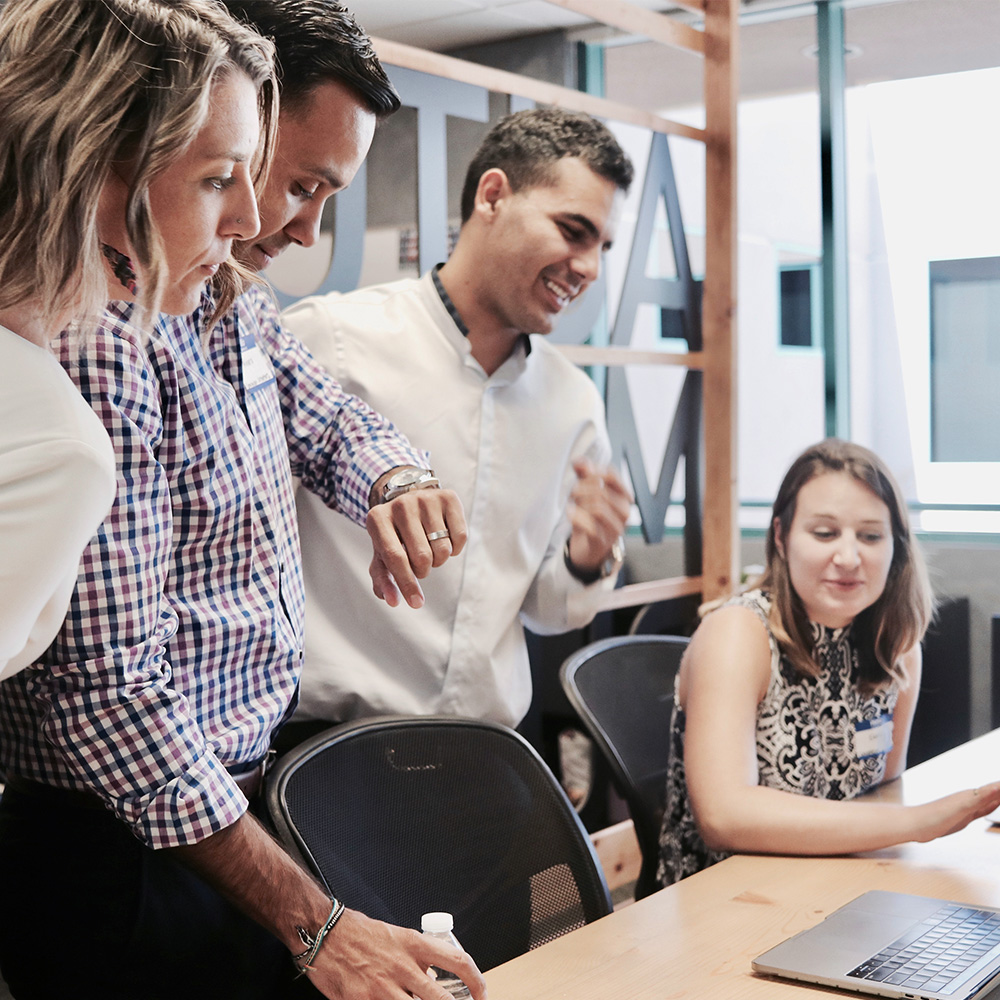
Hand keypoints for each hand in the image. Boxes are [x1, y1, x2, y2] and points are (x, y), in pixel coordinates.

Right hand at [306, 908, 486, 999]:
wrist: (324, 934)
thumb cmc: (358, 933)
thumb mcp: (396, 937)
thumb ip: (416, 958)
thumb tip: (433, 981)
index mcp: (414, 945)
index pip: (458, 961)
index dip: (477, 981)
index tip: (482, 993)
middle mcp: (403, 967)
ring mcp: (384, 988)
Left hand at [366, 486, 466, 608]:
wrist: (409, 499)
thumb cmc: (394, 535)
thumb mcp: (382, 555)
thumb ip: (383, 580)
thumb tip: (393, 601)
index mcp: (377, 519)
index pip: (395, 557)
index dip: (407, 583)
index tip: (416, 604)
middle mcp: (401, 504)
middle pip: (422, 557)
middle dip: (423, 571)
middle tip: (419, 564)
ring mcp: (426, 498)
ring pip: (443, 550)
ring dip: (439, 560)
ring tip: (430, 549)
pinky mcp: (449, 497)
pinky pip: (460, 538)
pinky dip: (455, 549)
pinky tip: (444, 539)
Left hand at [565, 458, 631, 574]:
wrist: (589, 549)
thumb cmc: (591, 518)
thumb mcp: (587, 494)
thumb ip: (584, 475)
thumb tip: (579, 460)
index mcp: (623, 496)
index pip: (611, 475)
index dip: (592, 472)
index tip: (581, 476)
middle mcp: (624, 512)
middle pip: (600, 490)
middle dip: (581, 489)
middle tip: (572, 493)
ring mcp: (615, 528)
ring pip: (597, 507)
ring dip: (579, 504)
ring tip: (571, 505)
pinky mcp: (603, 541)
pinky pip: (591, 526)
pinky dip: (577, 517)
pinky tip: (570, 513)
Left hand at [917, 781, 999, 841]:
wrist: (915, 824)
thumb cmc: (935, 816)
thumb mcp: (960, 808)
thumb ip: (979, 798)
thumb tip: (997, 786)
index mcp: (972, 796)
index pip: (997, 788)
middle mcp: (970, 798)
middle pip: (995, 792)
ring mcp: (967, 807)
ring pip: (991, 800)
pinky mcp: (964, 816)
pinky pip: (983, 809)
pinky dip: (993, 806)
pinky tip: (994, 805)